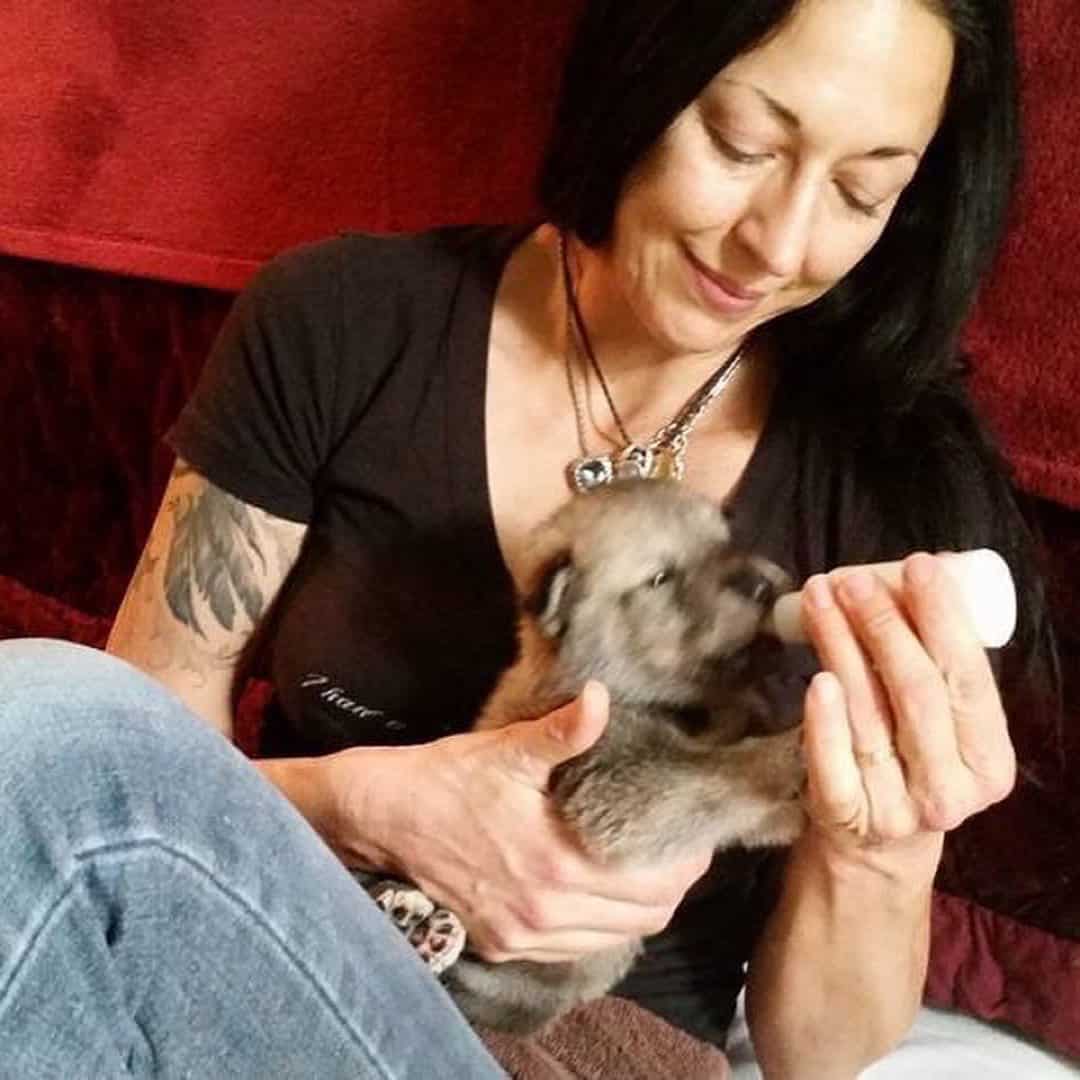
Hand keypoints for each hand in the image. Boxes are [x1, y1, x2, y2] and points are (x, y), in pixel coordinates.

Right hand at [330, 682, 711, 962]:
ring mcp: (523, 936)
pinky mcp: (503, 945)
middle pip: (646, 917)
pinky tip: (600, 890)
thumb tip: (604, 697)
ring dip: (641, 907)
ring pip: (615, 938)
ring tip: (649, 866)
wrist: (379, 819)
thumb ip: (564, 731)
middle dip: (674, 883)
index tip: (697, 830)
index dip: (688, 860)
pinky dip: (602, 925)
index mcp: (556, 864)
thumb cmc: (444, 779)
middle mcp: (545, 912)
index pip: (656, 882)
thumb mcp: (507, 750)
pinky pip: (576, 948)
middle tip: (681, 845)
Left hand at [799, 552, 1015, 853]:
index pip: (968, 678)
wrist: (876, 848)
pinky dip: (824, 718)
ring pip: (868, 712)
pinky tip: (815, 677)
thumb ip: (937, 671)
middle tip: (853, 579)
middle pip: (917, 691)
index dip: (943, 617)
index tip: (918, 566)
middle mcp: (949, 789)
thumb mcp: (943, 728)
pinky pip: (833, 762)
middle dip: (884, 624)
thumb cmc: (911, 763)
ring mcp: (896, 807)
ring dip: (840, 645)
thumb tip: (912, 577)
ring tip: (820, 598)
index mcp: (989, 761)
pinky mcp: (845, 817)